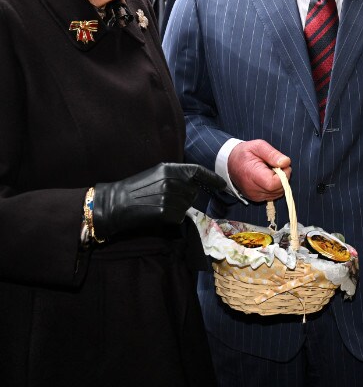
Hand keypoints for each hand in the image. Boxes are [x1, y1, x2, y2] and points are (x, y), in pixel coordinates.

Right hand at [94, 162, 225, 238]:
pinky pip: (179, 217)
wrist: (115, 203)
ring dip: (177, 208)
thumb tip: (195, 184)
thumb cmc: (134, 188)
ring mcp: (170, 197)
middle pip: (193, 192)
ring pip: (186, 206)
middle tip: (166, 198)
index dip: (212, 179)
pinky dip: (172, 218)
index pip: (198, 172)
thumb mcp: (156, 173)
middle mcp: (173, 181)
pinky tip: (157, 214)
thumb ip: (176, 176)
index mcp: (170, 168)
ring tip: (158, 205)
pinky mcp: (167, 212)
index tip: (223, 185)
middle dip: (186, 197)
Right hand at [227, 139, 290, 201]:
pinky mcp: (256, 198)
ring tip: (272, 171)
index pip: (274, 183)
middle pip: (278, 189)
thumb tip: (286, 162)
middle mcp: (252, 189)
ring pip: (277, 193)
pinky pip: (273, 195)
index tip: (282, 165)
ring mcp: (254, 195)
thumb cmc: (244, 153)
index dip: (283, 175)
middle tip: (277, 166)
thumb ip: (272, 154)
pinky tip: (269, 177)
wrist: (230, 162)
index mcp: (252, 175)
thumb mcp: (258, 146)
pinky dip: (276, 187)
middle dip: (283, 177)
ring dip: (280, 182)